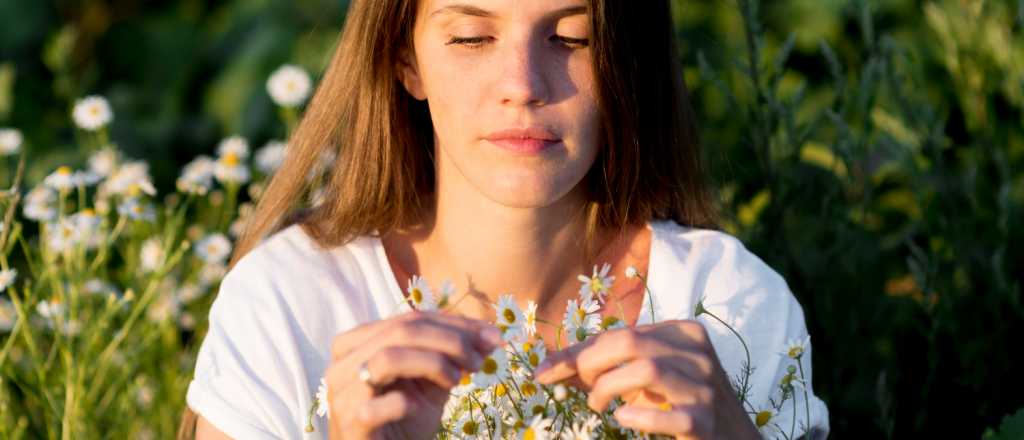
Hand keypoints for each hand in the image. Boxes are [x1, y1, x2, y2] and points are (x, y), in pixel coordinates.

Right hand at [325, 310, 503, 439]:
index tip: (492, 336)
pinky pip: (379, 404)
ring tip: (457, 381)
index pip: (410, 319)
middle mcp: (344, 363)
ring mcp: (342, 392)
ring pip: (388, 357)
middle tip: (480, 359)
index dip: (455, 324)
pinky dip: (405, 403)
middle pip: (401, 331)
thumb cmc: (403, 422)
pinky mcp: (349, 423)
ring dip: (433, 364)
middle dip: (451, 340)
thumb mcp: (430, 383)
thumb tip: (491, 334)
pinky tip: (418, 408)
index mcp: (359, 343)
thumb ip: (451, 357)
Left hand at [533, 320, 759, 439]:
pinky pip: (668, 416)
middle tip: (581, 388)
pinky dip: (638, 415)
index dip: (579, 352)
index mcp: (685, 332)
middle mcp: (699, 354)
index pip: (621, 332)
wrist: (733, 439)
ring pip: (646, 371)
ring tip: (599, 405)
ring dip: (608, 388)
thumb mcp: (649, 376)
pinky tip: (624, 418)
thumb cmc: (680, 403)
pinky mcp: (705, 422)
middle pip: (630, 343)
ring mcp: (705, 388)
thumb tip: (550, 365)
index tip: (545, 372)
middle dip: (591, 364)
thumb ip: (608, 364)